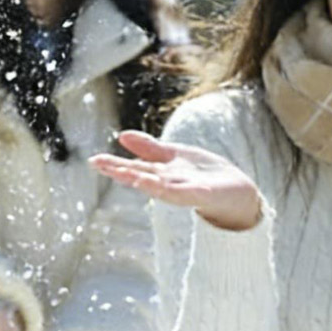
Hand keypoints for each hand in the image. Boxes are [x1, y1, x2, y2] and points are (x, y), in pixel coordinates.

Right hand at [90, 130, 262, 231]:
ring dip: (145, 182)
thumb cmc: (203, 174)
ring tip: (130, 175)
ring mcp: (185, 190)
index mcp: (161, 173)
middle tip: (101, 165)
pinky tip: (167, 184)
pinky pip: (188, 192)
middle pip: (142, 177)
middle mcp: (168, 183)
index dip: (114, 164)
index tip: (94, 160)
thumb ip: (149, 149)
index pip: (133, 167)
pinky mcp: (204, 194)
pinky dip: (178, 189)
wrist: (236, 193)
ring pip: (161, 187)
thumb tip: (122, 135)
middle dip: (122, 172)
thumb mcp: (173, 156)